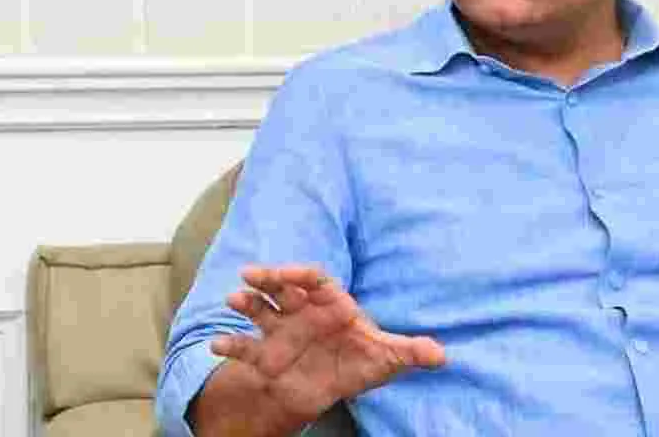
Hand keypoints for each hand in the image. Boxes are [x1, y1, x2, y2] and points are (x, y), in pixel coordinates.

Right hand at [212, 264, 446, 425]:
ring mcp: (282, 332)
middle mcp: (303, 312)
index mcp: (331, 304)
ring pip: (261, 311)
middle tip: (250, 274)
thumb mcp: (387, 358)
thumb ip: (410, 353)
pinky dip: (231, 345)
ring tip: (233, 300)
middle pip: (283, 288)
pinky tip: (217, 345)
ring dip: (247, 304)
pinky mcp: (267, 356)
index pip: (315, 280)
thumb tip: (442, 356)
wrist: (335, 386)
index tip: (289, 272)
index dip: (301, 273)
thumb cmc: (362, 360)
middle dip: (267, 279)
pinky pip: (246, 348)